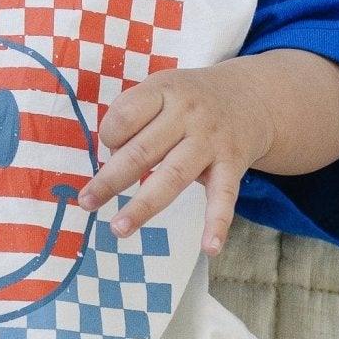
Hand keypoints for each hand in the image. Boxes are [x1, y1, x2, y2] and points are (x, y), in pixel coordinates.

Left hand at [72, 62, 275, 256]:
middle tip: (87, 202)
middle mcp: (188, 115)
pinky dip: (218, 223)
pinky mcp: (232, 164)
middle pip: (142, 151)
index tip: (110, 145)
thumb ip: (134, 116)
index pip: (125, 116)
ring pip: (173, 177)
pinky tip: (210, 248)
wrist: (251, 96)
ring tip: (118, 228)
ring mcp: (211, 142)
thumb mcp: (161, 89)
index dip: (109, 135)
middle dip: (110, 180)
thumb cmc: (190, 100)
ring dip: (143, 206)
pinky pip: (224, 197)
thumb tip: (110, 162)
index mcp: (164, 92)